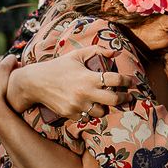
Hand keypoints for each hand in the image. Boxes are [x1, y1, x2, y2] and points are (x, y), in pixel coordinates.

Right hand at [11, 46, 133, 119]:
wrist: (36, 82)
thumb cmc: (58, 66)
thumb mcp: (76, 55)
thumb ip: (96, 50)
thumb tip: (115, 52)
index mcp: (88, 77)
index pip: (115, 80)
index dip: (127, 81)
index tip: (131, 81)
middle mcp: (84, 93)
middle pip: (114, 100)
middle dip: (124, 98)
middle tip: (128, 96)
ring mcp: (77, 105)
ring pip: (101, 112)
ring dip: (105, 107)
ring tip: (105, 101)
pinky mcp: (70, 114)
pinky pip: (87, 117)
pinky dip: (90, 112)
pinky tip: (89, 105)